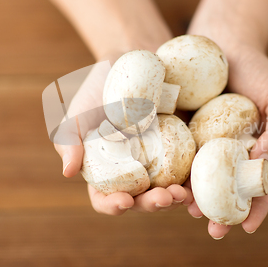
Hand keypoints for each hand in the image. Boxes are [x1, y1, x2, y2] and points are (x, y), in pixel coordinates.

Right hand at [54, 56, 193, 214]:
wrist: (132, 60)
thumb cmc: (98, 90)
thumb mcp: (78, 112)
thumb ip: (69, 140)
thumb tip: (68, 172)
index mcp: (106, 171)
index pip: (105, 198)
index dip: (112, 205)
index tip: (123, 201)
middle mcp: (134, 172)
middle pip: (141, 199)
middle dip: (151, 205)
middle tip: (163, 198)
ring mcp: (159, 162)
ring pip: (168, 190)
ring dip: (176, 198)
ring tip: (182, 194)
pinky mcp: (181, 148)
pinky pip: (189, 169)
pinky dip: (195, 180)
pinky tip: (198, 181)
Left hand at [186, 42, 267, 238]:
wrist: (223, 41)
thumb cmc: (258, 70)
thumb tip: (264, 160)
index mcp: (258, 150)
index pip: (261, 186)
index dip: (257, 209)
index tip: (247, 229)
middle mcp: (232, 152)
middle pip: (228, 189)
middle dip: (222, 213)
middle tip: (213, 231)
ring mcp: (207, 143)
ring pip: (202, 177)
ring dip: (197, 197)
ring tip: (189, 210)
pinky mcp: (184, 130)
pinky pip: (180, 154)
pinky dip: (177, 170)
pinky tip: (170, 181)